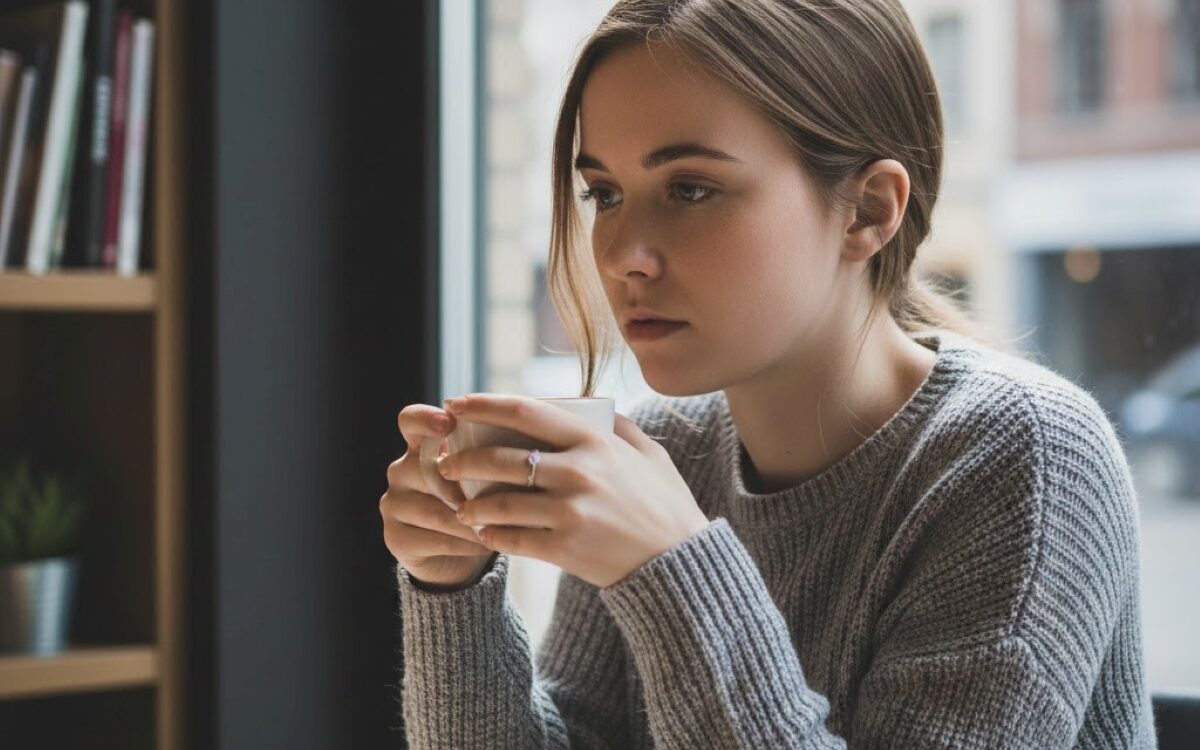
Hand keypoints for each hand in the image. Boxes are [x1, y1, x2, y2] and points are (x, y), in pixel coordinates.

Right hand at [380, 403, 496, 588]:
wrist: (461, 555)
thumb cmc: (481, 503)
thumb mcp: (487, 475)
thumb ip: (489, 458)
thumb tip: (517, 448)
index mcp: (420, 446)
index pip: (410, 420)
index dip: (425, 419)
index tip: (448, 423)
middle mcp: (401, 471)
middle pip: (425, 470)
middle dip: (464, 487)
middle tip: (497, 497)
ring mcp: (393, 505)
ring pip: (434, 510)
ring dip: (472, 520)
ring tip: (500, 525)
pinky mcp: (395, 538)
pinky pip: (435, 539)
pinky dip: (466, 542)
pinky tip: (485, 542)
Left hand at [438, 394, 709, 587]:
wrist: (680, 563)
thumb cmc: (664, 504)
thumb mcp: (649, 454)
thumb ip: (618, 426)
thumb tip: (588, 404)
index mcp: (594, 441)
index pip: (524, 412)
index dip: (483, 405)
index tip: (455, 405)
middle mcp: (578, 472)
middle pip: (500, 458)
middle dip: (462, 460)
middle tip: (444, 463)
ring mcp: (570, 512)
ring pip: (500, 502)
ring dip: (470, 504)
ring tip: (459, 505)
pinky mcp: (565, 548)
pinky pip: (513, 539)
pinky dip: (492, 536)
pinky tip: (483, 534)